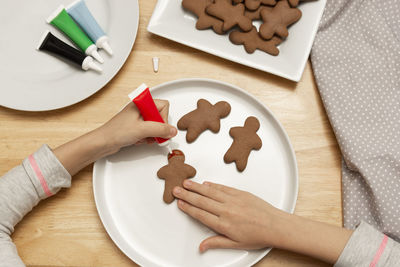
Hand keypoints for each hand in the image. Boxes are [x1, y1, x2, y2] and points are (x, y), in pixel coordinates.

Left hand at [98, 100, 176, 154]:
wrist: (104, 142)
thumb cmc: (116, 132)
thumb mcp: (142, 130)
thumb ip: (160, 129)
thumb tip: (172, 130)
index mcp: (142, 102)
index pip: (164, 106)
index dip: (164, 119)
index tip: (158, 127)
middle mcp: (141, 108)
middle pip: (161, 116)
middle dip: (158, 129)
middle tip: (151, 135)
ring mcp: (139, 117)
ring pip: (156, 125)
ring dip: (152, 135)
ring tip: (144, 138)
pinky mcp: (137, 126)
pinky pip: (149, 131)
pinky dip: (147, 137)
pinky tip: (139, 140)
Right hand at [172, 180, 286, 251]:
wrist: (275, 226)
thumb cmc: (258, 236)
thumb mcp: (235, 244)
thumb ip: (216, 242)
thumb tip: (202, 246)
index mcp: (223, 224)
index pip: (200, 214)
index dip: (188, 207)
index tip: (180, 203)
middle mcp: (226, 211)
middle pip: (202, 201)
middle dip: (187, 195)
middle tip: (176, 190)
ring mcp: (233, 200)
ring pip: (210, 192)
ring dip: (197, 187)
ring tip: (186, 183)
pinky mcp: (241, 193)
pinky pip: (223, 188)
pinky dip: (213, 185)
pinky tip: (205, 183)